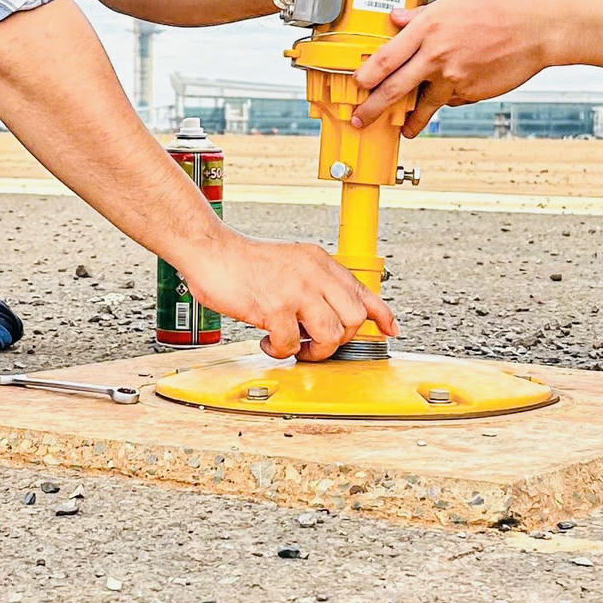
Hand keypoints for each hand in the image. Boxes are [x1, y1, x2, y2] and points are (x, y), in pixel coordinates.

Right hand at [183, 234, 397, 361]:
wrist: (212, 251)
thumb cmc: (246, 261)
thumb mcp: (293, 262)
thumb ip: (316, 281)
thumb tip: (334, 311)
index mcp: (320, 262)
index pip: (364, 290)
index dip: (382, 315)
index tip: (390, 330)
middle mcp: (314, 274)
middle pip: (355, 318)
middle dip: (340, 339)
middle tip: (317, 342)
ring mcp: (296, 290)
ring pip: (332, 334)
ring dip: (314, 351)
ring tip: (294, 345)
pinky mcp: (274, 308)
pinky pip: (292, 343)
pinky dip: (280, 350)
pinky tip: (267, 341)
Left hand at [351, 0, 602, 135]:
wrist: (540, 26)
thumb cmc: (505, 6)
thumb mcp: (458, 0)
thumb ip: (424, 13)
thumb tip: (399, 17)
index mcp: (430, 25)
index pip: (386, 56)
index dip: (367, 74)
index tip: (357, 84)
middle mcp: (437, 53)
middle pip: (394, 87)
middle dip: (373, 108)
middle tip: (360, 119)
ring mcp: (454, 76)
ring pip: (422, 104)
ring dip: (410, 121)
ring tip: (403, 130)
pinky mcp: (472, 91)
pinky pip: (451, 100)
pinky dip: (447, 102)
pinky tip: (448, 99)